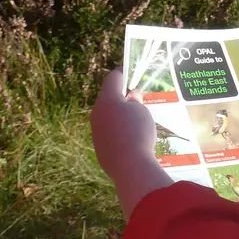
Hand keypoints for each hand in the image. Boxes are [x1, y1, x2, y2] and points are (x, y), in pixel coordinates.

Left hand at [92, 70, 173, 219]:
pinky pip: (109, 133)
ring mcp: (96, 130)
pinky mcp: (99, 146)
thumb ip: (135, 102)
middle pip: (109, 98)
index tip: (132, 72)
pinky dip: (119, 131)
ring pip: (108, 116)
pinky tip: (132, 139)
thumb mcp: (142, 112)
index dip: (124, 73)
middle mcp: (97, 112)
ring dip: (120, 114)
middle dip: (123, 97)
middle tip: (138, 100)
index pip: (113, 78)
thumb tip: (131, 97)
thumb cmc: (138, 132)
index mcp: (107, 100)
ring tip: (137, 121)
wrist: (129, 166)